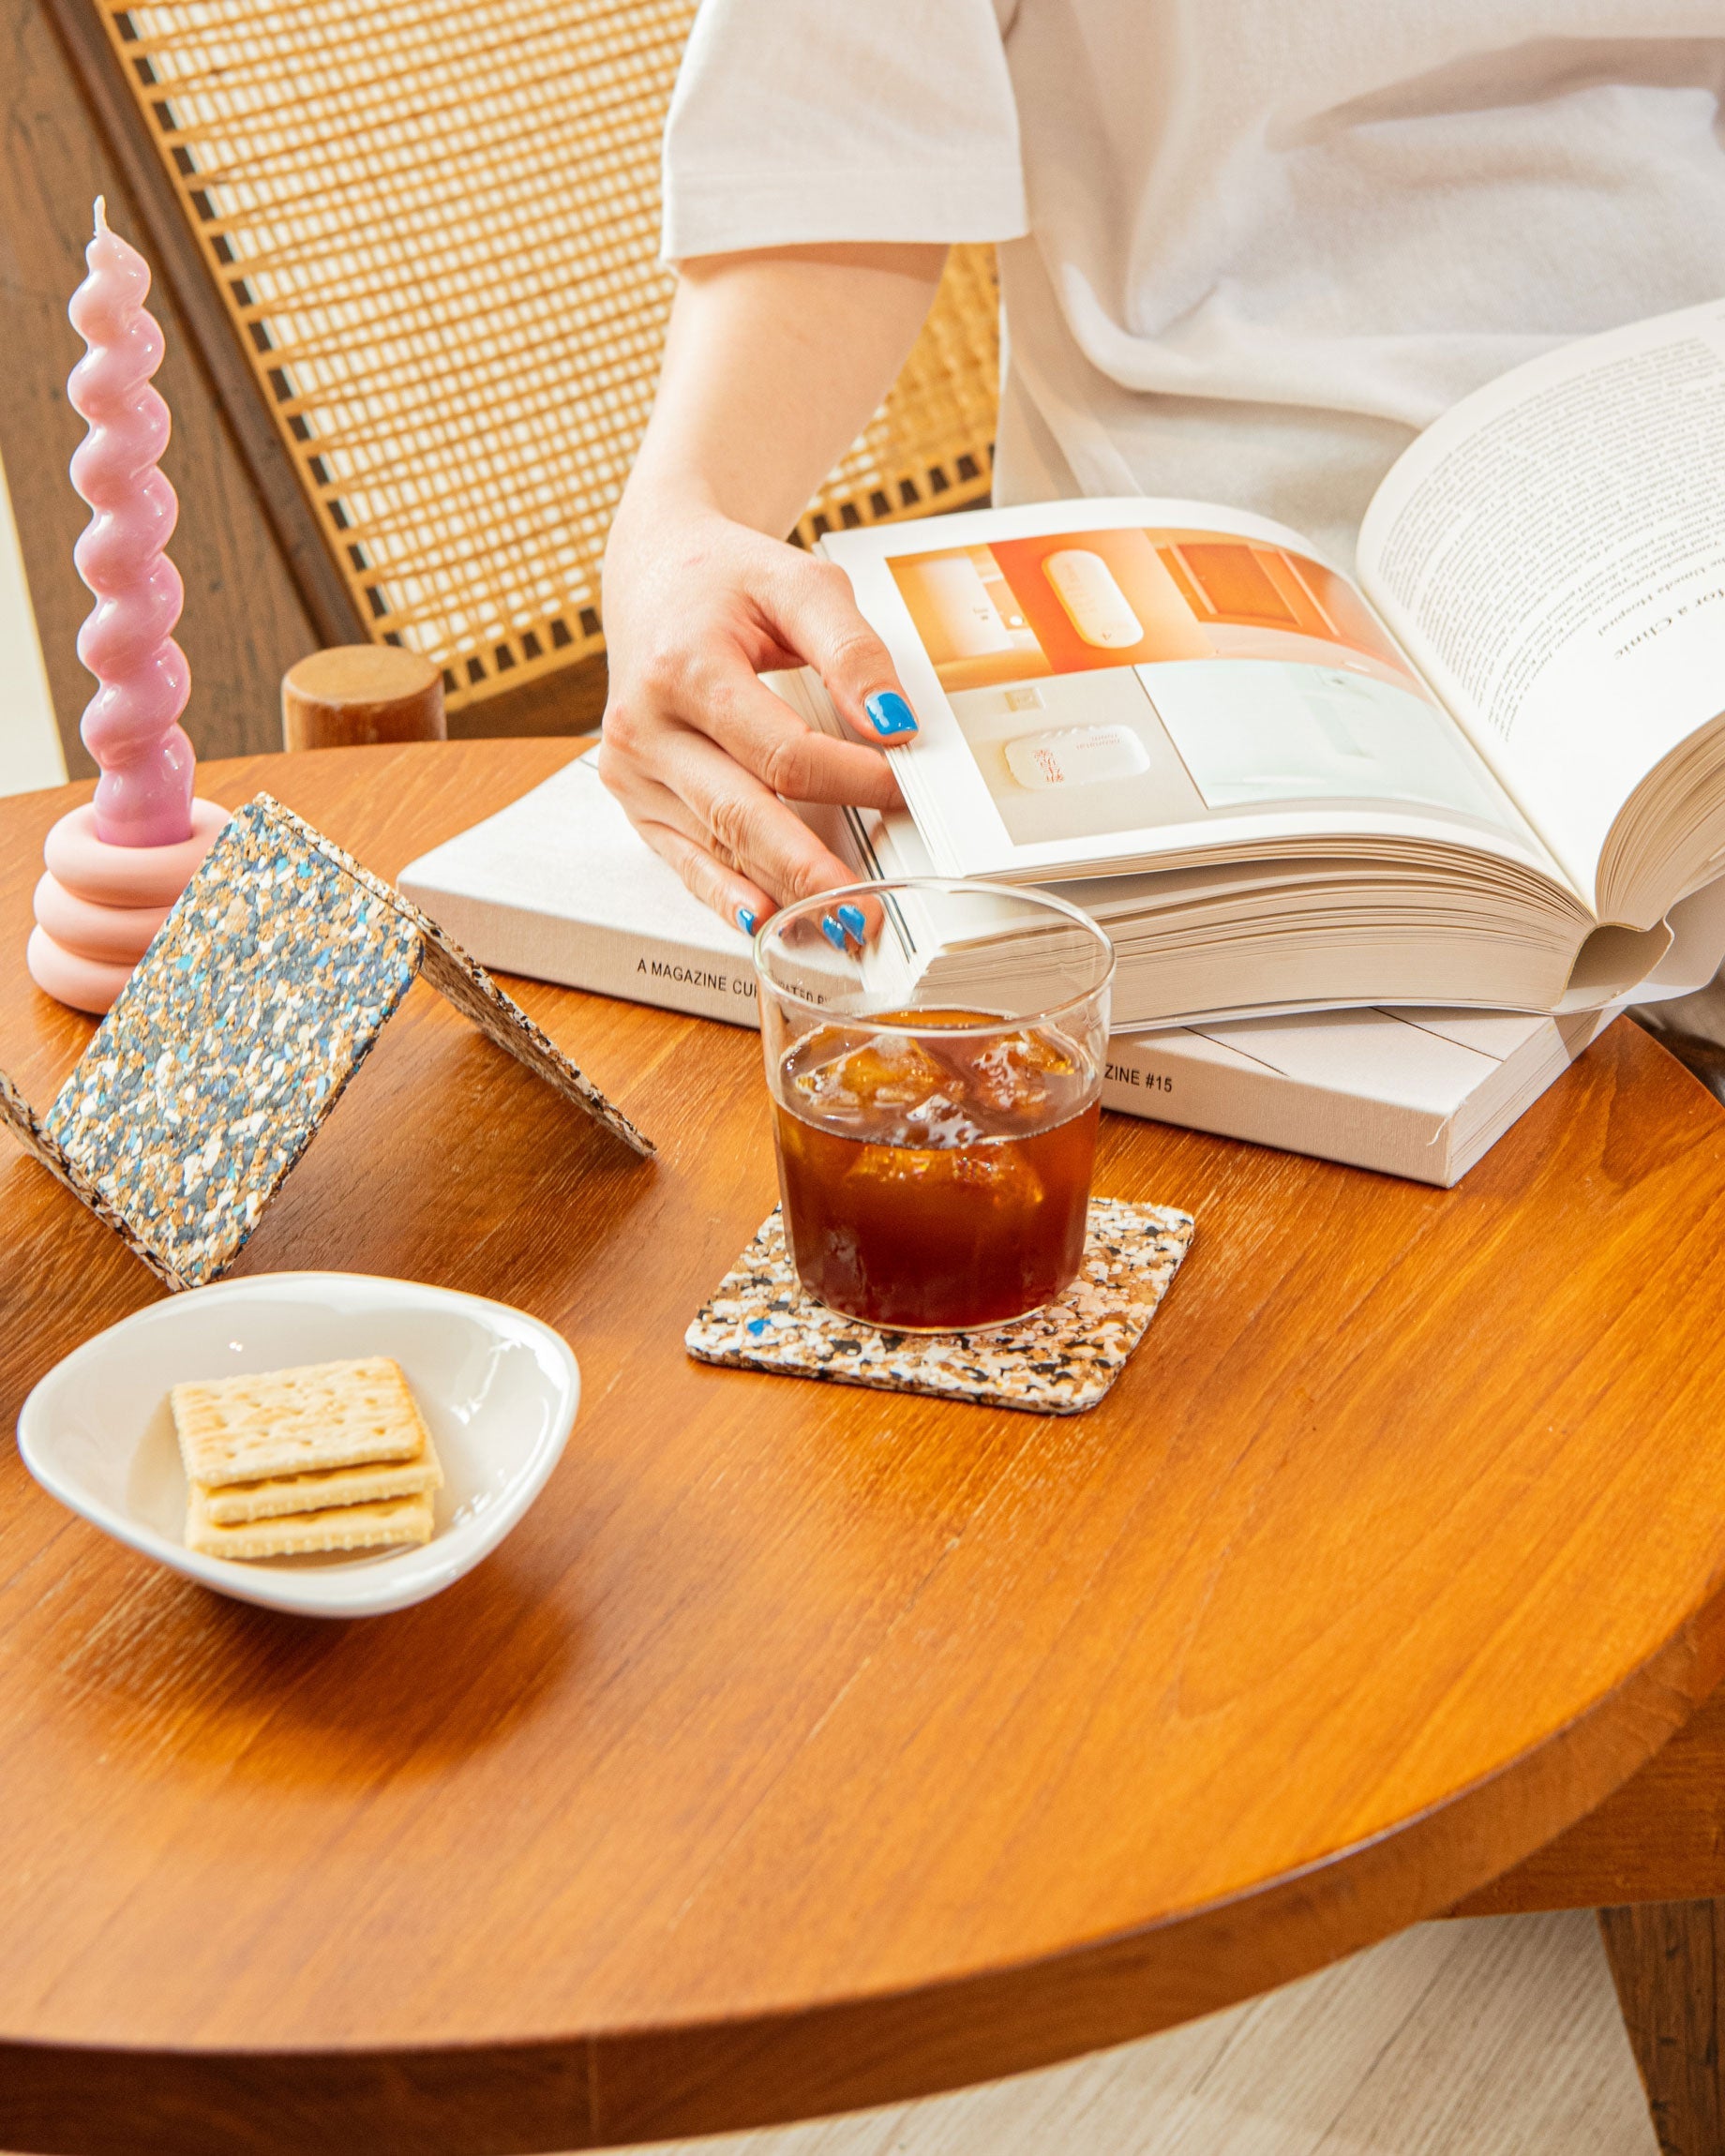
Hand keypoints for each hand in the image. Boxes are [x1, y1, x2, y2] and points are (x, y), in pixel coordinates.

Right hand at [597, 493, 917, 931]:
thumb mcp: (800, 585)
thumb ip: (852, 651)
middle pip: (742, 814)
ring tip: (836, 924)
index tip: (904, 790)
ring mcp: (632, 769)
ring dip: (778, 891)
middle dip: (810, 867)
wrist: (653, 574)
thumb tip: (893, 724)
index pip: (783, 751)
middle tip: (867, 909)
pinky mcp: (633, 796)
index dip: (851, 780)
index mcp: (682, 667)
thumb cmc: (727, 581)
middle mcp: (645, 725)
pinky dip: (726, 896)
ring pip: (715, 847)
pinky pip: (683, 858)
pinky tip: (763, 922)